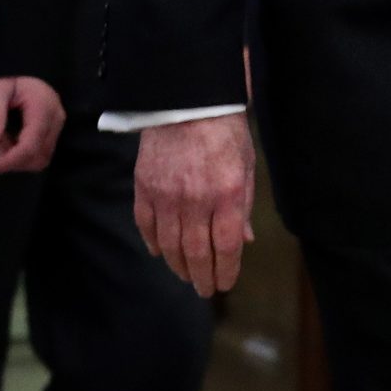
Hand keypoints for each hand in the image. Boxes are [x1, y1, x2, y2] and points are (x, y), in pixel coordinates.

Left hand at [0, 75, 64, 176]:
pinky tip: (11, 141)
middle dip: (12, 161)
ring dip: (18, 160)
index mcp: (43, 109)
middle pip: (37, 157)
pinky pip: (41, 153)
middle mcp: (56, 120)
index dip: (8, 162)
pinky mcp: (55, 131)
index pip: (29, 146)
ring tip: (2, 141)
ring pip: (41, 159)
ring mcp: (58, 127)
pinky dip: (23, 155)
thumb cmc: (12, 78)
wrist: (28, 67)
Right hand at [133, 113, 255, 296]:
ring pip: (170, 245)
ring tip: (186, 275)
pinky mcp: (144, 187)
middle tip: (205, 290)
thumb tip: (244, 241)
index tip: (225, 284)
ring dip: (178, 265)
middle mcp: (196, 200)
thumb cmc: (225, 132)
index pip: (226, 247)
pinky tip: (160, 252)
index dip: (225, 271)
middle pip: (196, 252)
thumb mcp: (246, 166)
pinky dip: (153, 243)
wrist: (188, 101)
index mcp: (227, 193)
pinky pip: (146, 225)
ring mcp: (166, 195)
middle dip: (202, 276)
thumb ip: (243, 206)